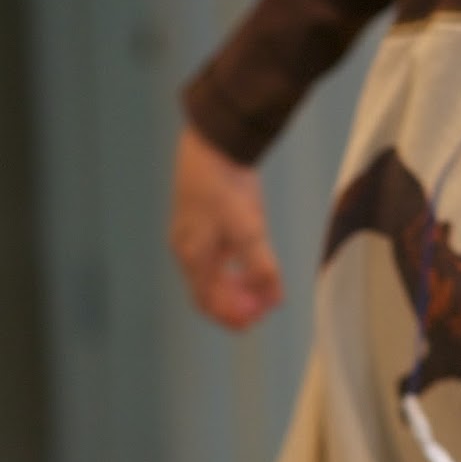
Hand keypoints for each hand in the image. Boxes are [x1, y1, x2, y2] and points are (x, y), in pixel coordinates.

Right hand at [169, 125, 283, 329]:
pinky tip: (247, 263)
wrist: (213, 141)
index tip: (256, 320)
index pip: (208, 301)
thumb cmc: (226, 185)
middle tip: (261, 310)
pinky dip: (230, 268)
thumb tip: (274, 300)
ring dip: (233, 288)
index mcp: (193, 257)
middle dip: (233, 305)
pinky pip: (213, 257)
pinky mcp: (200, 221)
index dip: (230, 316)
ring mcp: (191, 236)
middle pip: (207, 292)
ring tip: (257, 290)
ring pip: (210, 275)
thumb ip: (260, 266)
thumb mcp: (248, 228)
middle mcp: (187, 250)